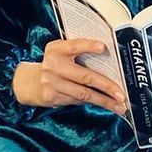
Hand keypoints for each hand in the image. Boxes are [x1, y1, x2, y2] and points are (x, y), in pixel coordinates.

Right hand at [12, 39, 128, 114]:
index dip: (89, 46)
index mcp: (57, 49)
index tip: (103, 47)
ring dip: (104, 101)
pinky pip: (77, 101)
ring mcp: (53, 83)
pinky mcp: (53, 97)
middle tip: (121, 94)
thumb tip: (106, 59)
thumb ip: (76, 52)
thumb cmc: (53, 65)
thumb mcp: (59, 52)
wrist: (29, 82)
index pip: (75, 45)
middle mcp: (54, 65)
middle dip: (107, 86)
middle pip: (85, 76)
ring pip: (84, 94)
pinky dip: (93, 102)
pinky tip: (105, 105)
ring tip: (119, 106)